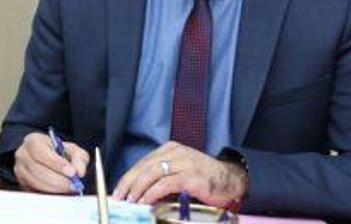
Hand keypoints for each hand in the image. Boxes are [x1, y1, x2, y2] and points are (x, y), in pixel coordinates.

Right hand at [14, 131, 88, 193]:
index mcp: (33, 141)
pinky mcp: (22, 183)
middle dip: (58, 179)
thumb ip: (78, 158)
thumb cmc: (58, 153)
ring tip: (70, 188)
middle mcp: (23, 155)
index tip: (72, 172)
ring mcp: (20, 170)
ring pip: (36, 182)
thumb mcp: (72, 150)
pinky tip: (60, 191)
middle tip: (74, 184)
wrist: (48, 158)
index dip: (56, 163)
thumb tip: (79, 172)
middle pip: (37, 169)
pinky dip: (49, 193)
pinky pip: (34, 191)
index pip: (41, 152)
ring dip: (55, 188)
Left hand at [112, 141, 246, 205]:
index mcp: (170, 149)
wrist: (232, 179)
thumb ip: (163, 178)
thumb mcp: (181, 172)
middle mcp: (176, 152)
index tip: (118, 190)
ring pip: (152, 173)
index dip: (128, 177)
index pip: (143, 163)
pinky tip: (144, 201)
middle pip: (144, 167)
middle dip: (128, 183)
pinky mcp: (191, 176)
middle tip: (118, 197)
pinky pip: (165, 184)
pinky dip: (151, 193)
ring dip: (137, 189)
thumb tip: (139, 193)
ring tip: (129, 201)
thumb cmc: (205, 178)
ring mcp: (184, 163)